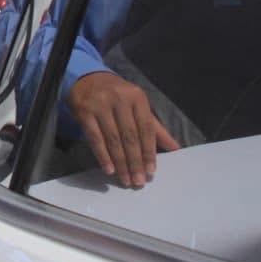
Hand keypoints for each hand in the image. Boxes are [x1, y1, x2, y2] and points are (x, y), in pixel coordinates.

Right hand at [66, 71, 179, 188]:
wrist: (87, 79)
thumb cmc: (118, 96)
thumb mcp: (138, 106)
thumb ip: (155, 127)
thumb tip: (176, 149)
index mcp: (137, 97)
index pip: (146, 128)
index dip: (149, 151)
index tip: (151, 171)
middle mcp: (119, 99)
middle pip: (130, 136)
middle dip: (135, 162)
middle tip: (138, 182)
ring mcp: (100, 105)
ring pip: (113, 139)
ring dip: (120, 163)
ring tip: (126, 180)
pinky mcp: (84, 112)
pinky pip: (95, 138)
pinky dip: (103, 156)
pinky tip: (109, 169)